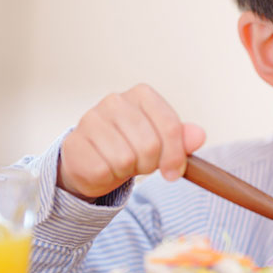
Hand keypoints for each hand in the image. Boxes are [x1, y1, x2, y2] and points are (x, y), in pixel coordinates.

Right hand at [57, 84, 205, 201]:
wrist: (92, 159)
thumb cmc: (131, 146)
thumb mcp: (161, 141)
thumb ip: (181, 139)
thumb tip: (199, 136)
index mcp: (141, 95)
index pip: (170, 126)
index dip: (176, 155)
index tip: (174, 171)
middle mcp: (114, 101)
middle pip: (150, 145)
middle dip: (150, 164)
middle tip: (142, 165)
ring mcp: (90, 119)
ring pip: (125, 159)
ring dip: (127, 172)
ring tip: (121, 164)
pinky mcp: (73, 143)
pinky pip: (102, 171)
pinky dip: (107, 178)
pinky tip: (104, 168)